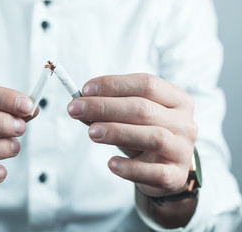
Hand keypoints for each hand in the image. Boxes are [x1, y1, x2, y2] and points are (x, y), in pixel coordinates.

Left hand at [67, 74, 197, 196]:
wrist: (163, 170)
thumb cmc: (143, 135)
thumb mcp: (129, 117)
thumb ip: (109, 108)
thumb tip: (80, 103)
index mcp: (177, 100)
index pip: (146, 84)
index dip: (114, 84)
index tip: (85, 89)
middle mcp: (185, 123)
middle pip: (144, 109)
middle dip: (105, 107)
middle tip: (76, 109)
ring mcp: (183, 150)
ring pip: (153, 137)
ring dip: (117, 132)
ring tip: (91, 132)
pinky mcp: (175, 176)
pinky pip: (153, 172)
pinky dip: (130, 168)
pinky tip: (111, 163)